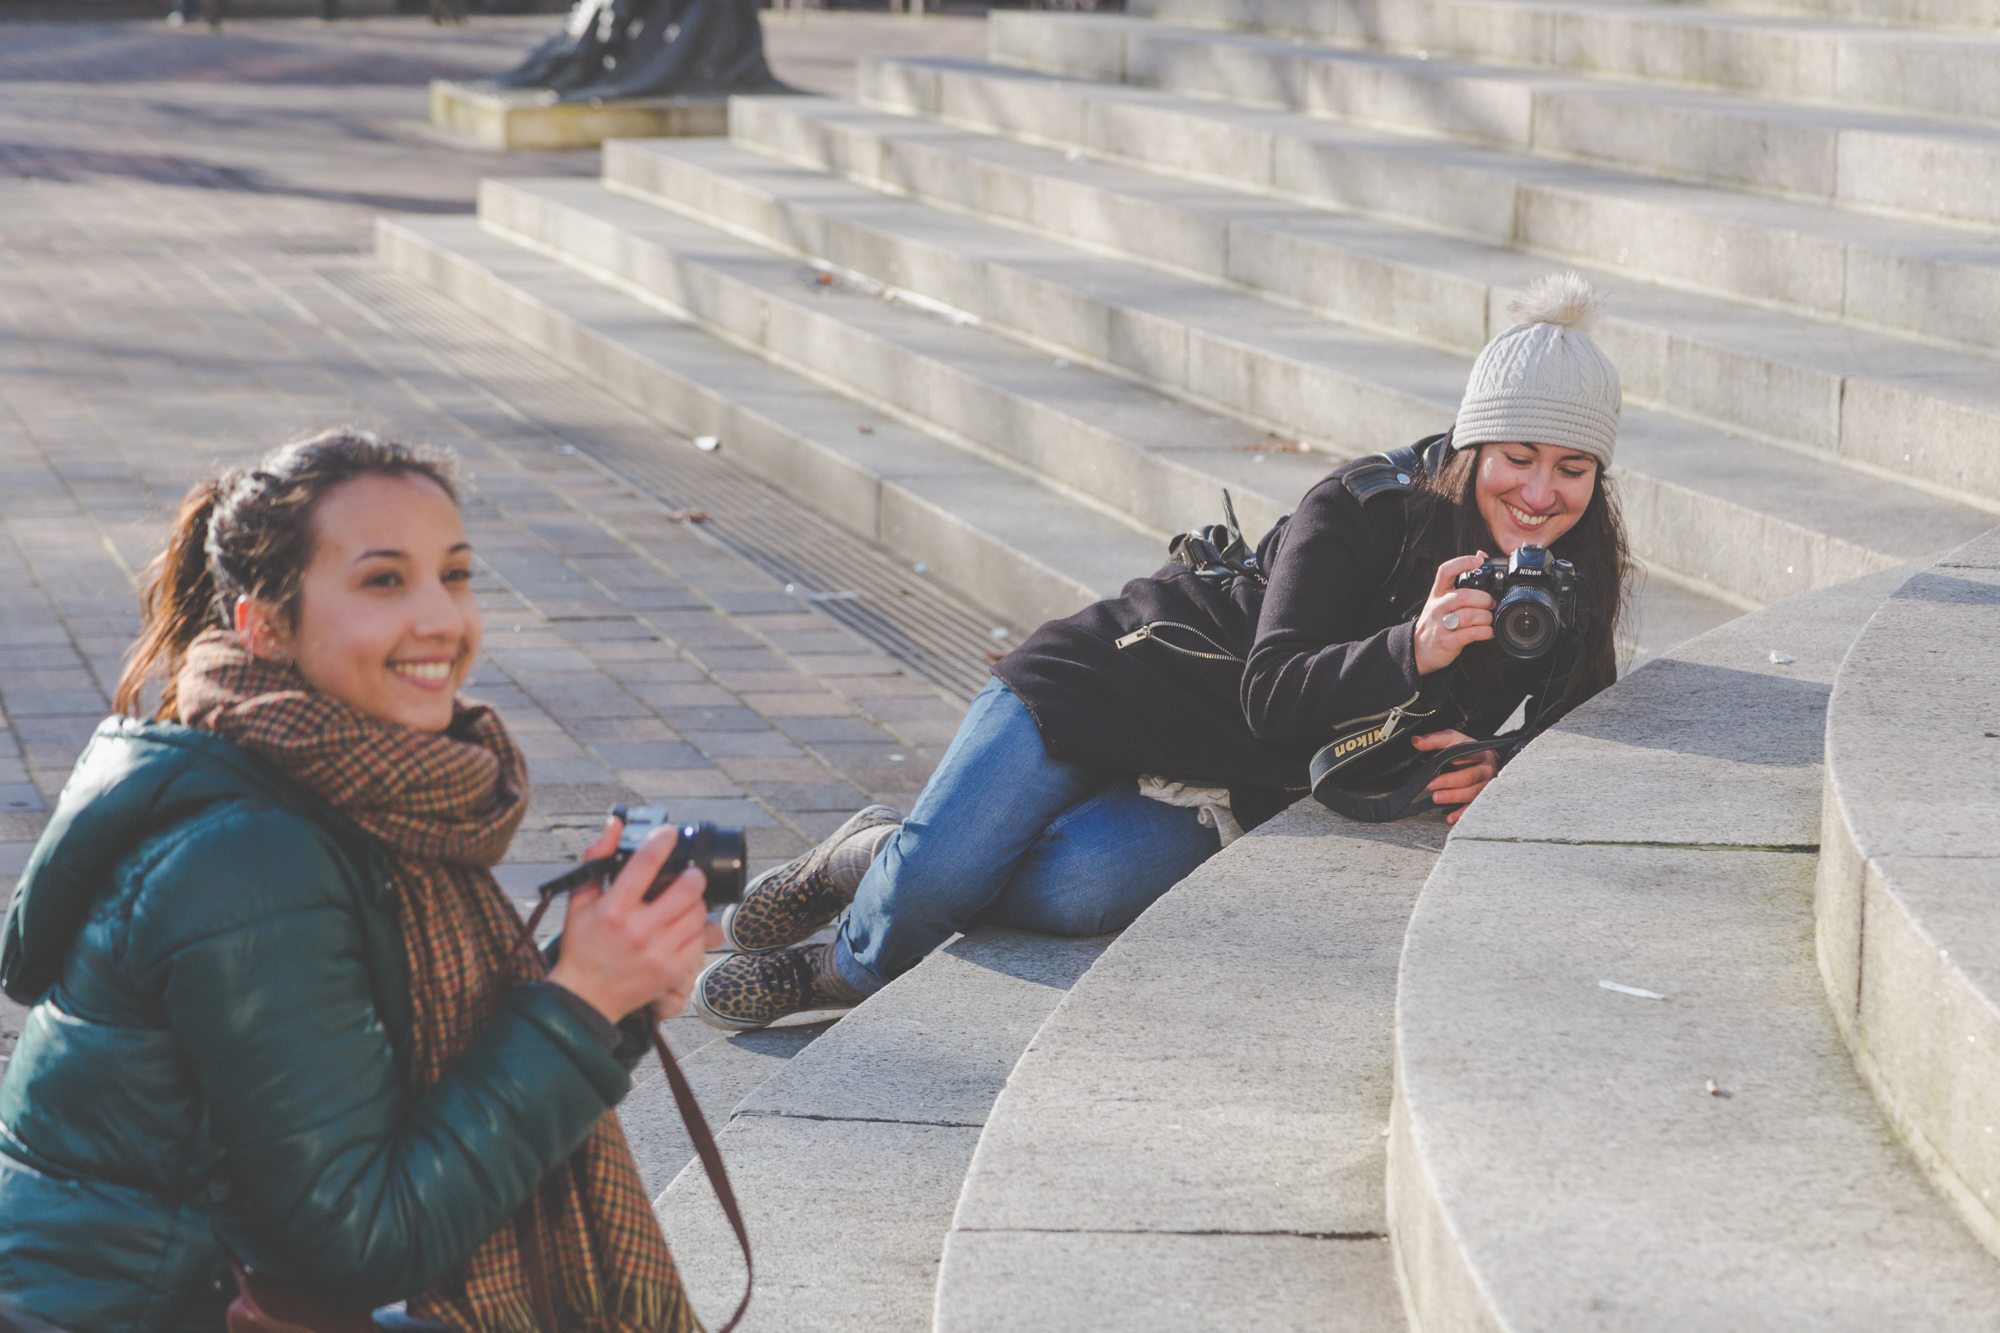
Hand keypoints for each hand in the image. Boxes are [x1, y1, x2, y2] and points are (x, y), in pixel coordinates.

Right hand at [547, 817, 725, 1024]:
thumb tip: (616, 824)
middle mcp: (638, 930)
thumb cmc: (582, 945)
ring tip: (683, 902)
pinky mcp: (672, 971)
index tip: (670, 832)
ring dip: (695, 902)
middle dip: (693, 875)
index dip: (664, 840)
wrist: (586, 997)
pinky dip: (696, 930)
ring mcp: (658, 953)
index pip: (647, 863)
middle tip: (687, 874)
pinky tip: (682, 927)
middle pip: (687, 888)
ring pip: (698, 913)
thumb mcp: (580, 900)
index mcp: (613, 909)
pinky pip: (700, 940)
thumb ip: (596, 859)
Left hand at [1411, 728, 1498, 825]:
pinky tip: (1450, 818)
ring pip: (1473, 793)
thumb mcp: (1453, 740)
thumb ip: (1435, 740)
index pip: (1469, 756)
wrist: (1487, 761)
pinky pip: (1473, 807)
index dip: (1457, 759)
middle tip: (1431, 785)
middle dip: (1450, 782)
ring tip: (1436, 798)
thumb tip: (1415, 741)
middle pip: (1470, 777)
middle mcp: (1486, 770)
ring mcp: (1486, 786)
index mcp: (1480, 754)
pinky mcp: (1482, 799)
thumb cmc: (1468, 750)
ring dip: (1454, 797)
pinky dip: (1461, 813)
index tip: (1443, 763)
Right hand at [1414, 554, 1496, 675]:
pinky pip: (1470, 634)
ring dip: (1486, 618)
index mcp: (1438, 593)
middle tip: (1491, 603)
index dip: (1462, 563)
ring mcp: (1441, 625)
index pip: (1445, 571)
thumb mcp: (1444, 599)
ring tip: (1488, 620)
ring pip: (1469, 615)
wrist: (1420, 648)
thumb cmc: (1436, 621)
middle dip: (1484, 599)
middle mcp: (1438, 607)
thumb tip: (1480, 555)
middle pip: (1463, 596)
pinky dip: (1485, 632)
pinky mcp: (1447, 642)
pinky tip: (1487, 632)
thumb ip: (1463, 580)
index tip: (1478, 561)